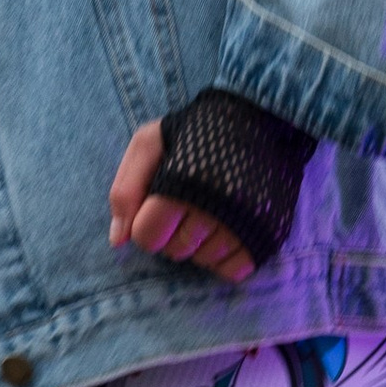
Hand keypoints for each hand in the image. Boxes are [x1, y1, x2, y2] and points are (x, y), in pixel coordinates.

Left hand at [107, 122, 254, 284]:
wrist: (261, 117)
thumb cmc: (196, 130)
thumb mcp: (149, 143)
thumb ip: (125, 189)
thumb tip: (118, 241)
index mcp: (181, 184)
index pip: (147, 236)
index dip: (145, 224)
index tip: (156, 208)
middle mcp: (215, 208)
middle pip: (175, 251)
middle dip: (170, 234)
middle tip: (183, 207)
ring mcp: (244, 224)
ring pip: (203, 261)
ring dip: (197, 245)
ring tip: (205, 214)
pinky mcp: (267, 234)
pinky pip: (233, 270)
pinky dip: (223, 257)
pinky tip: (223, 232)